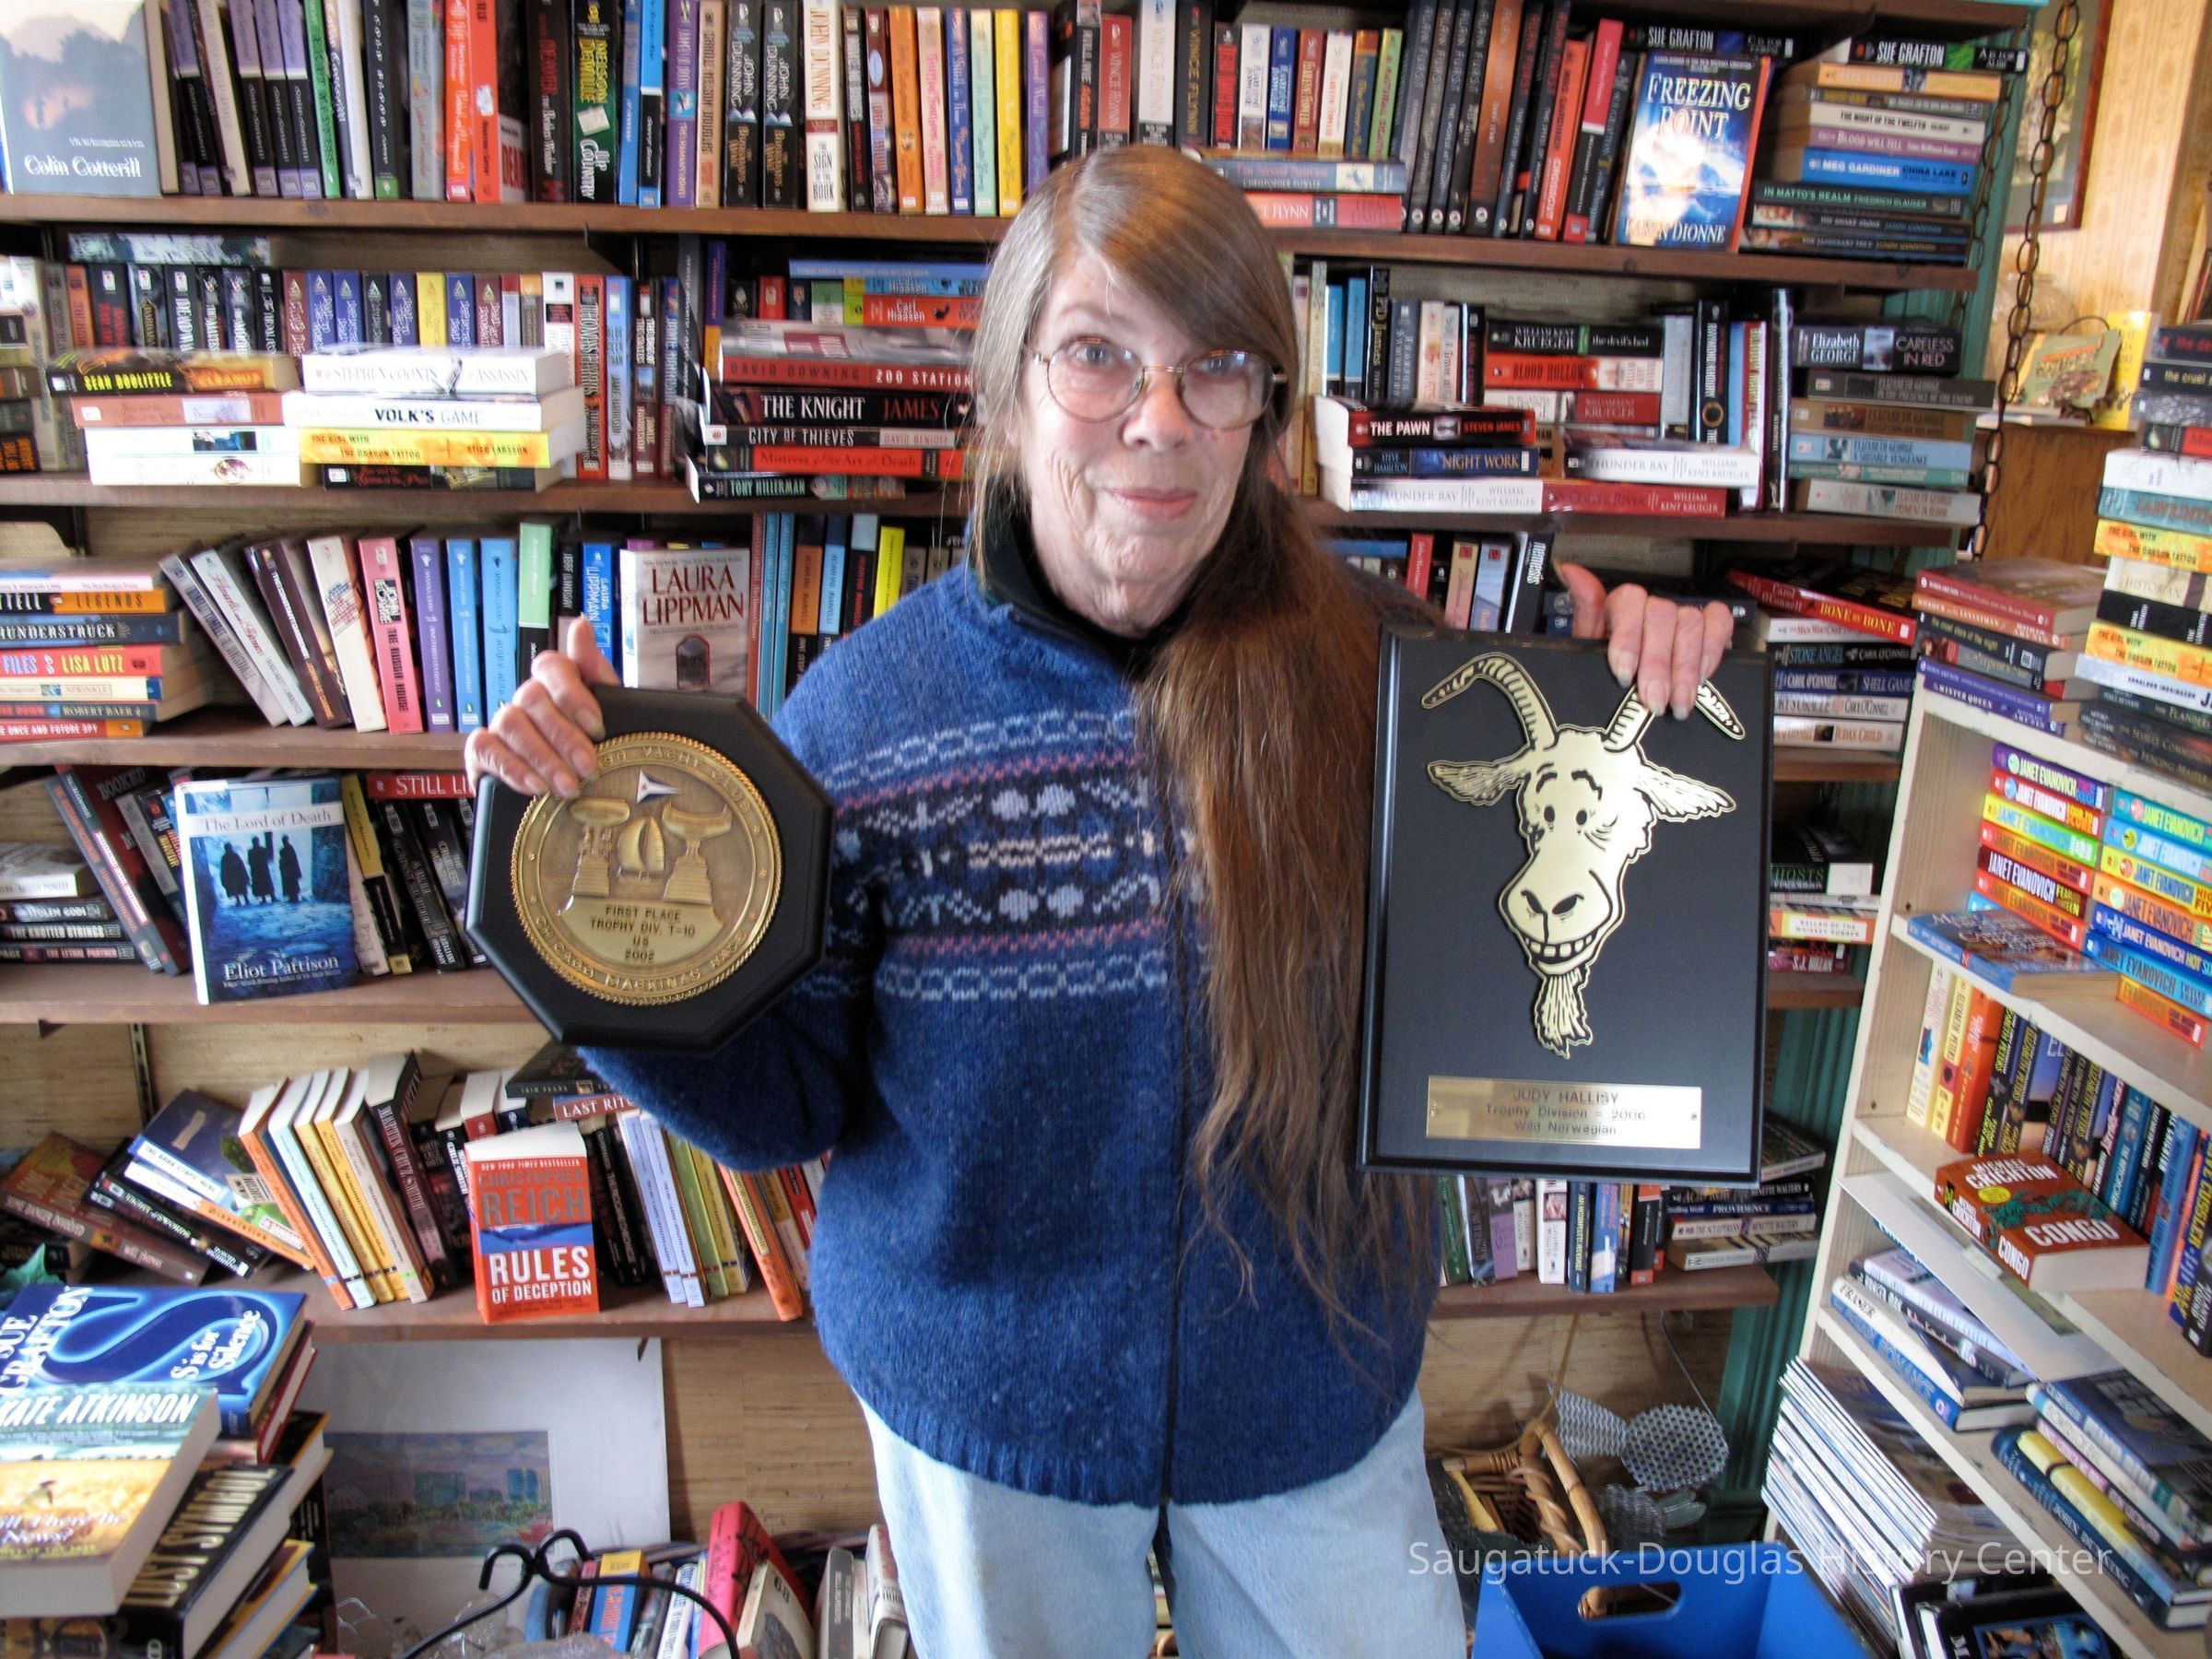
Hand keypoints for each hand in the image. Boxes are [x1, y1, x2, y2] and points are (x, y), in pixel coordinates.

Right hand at [463, 615, 616, 797]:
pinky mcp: (482, 751)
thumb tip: (582, 622)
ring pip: (510, 723)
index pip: (550, 665)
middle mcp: (525, 698)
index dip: (572, 694)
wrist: (576, 794)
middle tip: (589, 769)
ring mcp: (501, 722)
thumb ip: (596, 671)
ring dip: (542, 757)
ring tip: (568, 786)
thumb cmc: (595, 747)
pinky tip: (535, 786)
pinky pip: (485, 748)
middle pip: (532, 698)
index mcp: (554, 682)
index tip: (597, 727)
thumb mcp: (611, 713)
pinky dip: (512, 768)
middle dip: (564, 737)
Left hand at [1557, 563, 1734, 720]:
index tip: (1624, 674)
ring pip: (1691, 625)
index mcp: (1621, 606)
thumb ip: (1586, 612)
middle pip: (1662, 617)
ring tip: (1677, 704)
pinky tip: (1701, 678)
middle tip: (1654, 701)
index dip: (1627, 638)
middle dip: (1658, 665)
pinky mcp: (1711, 626)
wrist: (1632, 706)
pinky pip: (1719, 623)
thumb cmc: (1609, 673)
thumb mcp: (1589, 651)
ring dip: (1685, 668)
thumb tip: (1571, 571)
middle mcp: (1654, 606)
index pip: (1629, 601)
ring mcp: (1683, 615)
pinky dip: (1712, 649)